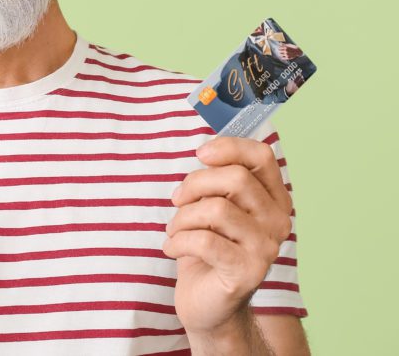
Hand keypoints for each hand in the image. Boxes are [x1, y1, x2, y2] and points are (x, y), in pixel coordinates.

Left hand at [162, 136, 292, 335]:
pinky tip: (172, 249)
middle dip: (194, 184)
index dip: (229, 147)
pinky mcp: (247, 271)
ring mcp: (267, 248)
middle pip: (236, 178)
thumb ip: (217, 179)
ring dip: (182, 217)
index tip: (200, 155)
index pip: (262, 156)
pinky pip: (203, 240)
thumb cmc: (207, 247)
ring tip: (175, 230)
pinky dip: (178, 241)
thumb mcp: (212, 205)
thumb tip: (206, 148)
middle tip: (178, 201)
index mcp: (274, 199)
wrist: (208, 302)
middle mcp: (278, 222)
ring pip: (216, 209)